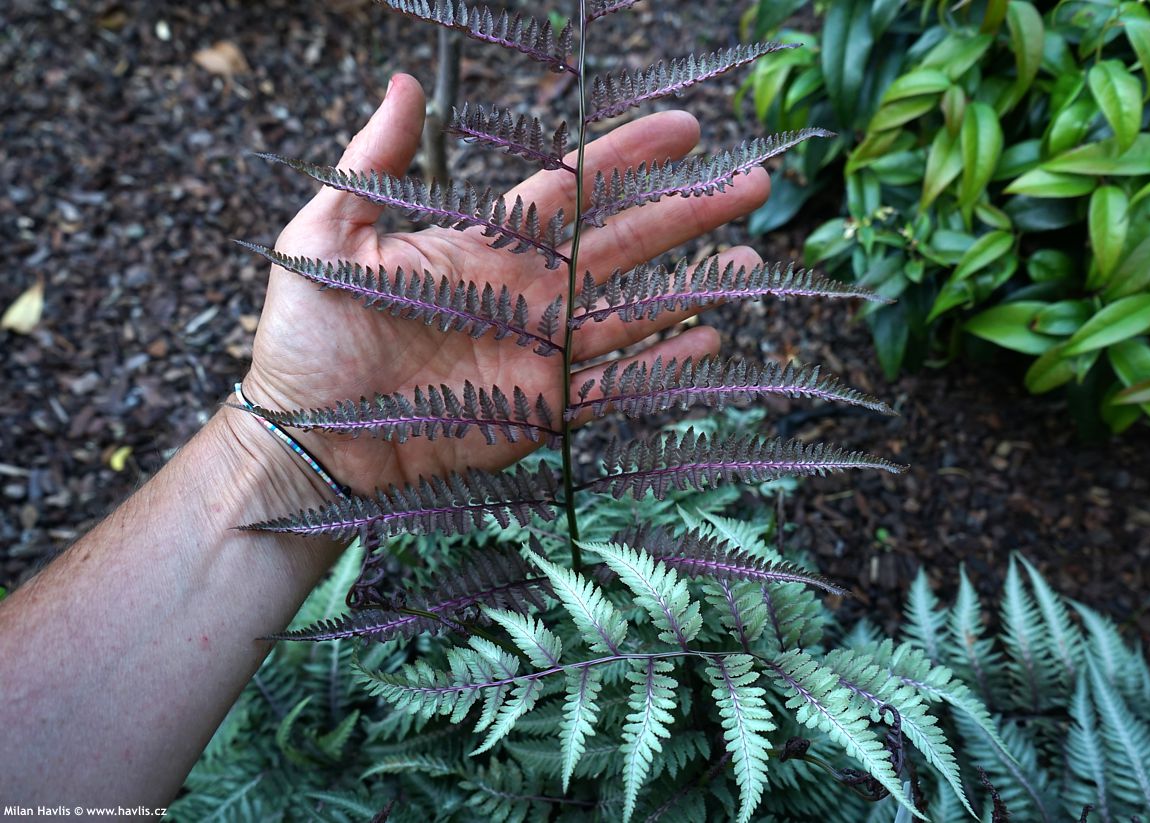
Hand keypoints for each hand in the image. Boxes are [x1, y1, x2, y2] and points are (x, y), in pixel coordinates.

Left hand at [243, 74, 769, 499]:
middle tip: (750, 184)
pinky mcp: (543, 411)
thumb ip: (375, 161)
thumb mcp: (330, 234)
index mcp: (485, 245)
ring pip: (634, 312)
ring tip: (752, 263)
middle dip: (688, 213)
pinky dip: (664, 365)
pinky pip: (616, 384)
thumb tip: (408, 82)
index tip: (685, 131)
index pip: (574, 188)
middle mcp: (526, 294)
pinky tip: (711, 341)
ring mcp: (540, 353)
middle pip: (623, 243)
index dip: (629, 157)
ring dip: (693, 287)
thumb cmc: (309, 337)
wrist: (308, 439)